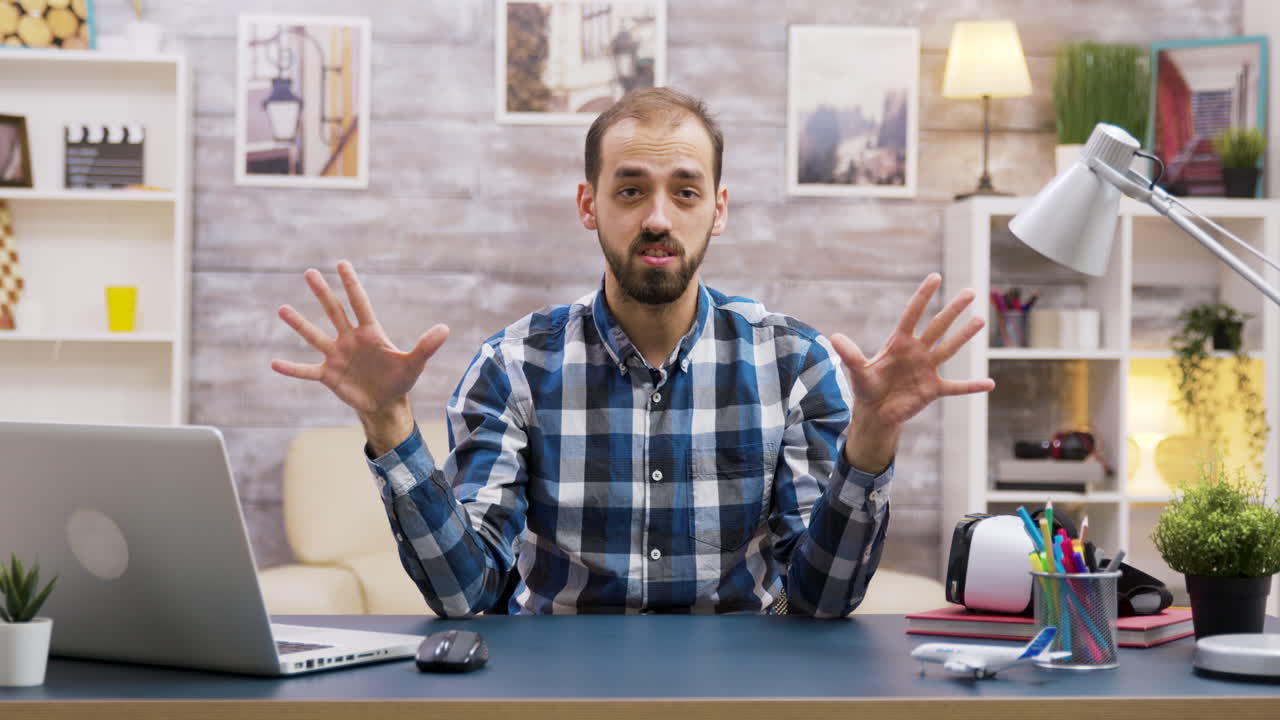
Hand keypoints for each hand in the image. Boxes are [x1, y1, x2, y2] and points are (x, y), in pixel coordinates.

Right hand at [271, 261, 448, 449]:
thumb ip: (426, 346)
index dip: (351, 284)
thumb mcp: (415, 363)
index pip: (359, 303)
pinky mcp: (328, 375)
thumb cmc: (400, 380)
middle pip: (334, 312)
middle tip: (309, 272)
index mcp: (370, 333)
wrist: (385, 403)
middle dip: (323, 293)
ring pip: (315, 336)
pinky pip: (306, 370)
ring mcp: (337, 356)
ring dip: (299, 323)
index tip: (341, 264)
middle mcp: (350, 340)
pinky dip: (291, 368)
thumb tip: (445, 329)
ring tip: (282, 309)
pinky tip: (274, 363)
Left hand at [830, 273, 993, 468]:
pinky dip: (972, 386)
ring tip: (980, 320)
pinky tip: (990, 383)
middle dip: (953, 310)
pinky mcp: (934, 389)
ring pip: (949, 349)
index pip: (912, 314)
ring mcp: (928, 369)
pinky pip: (957, 387)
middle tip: (970, 292)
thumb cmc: (867, 387)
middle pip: (938, 326)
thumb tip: (834, 337)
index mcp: (899, 342)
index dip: (923, 296)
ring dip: (965, 336)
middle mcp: (917, 351)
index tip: (936, 277)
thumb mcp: (857, 371)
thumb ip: (850, 354)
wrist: (876, 411)